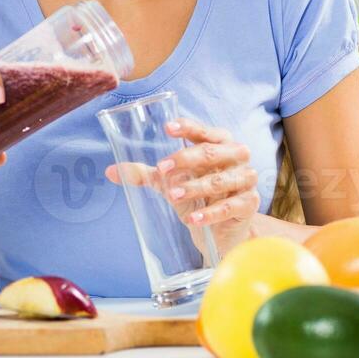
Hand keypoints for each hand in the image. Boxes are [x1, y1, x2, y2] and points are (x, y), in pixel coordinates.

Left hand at [105, 117, 260, 255]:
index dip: (188, 127)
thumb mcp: (170, 182)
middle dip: (186, 159)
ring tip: (173, 194)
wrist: (221, 229)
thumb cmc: (198, 196)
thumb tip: (109, 171)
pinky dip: (210, 213)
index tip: (168, 128)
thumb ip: (145, 174)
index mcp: (218, 142)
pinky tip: (193, 219)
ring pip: (221, 180)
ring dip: (195, 187)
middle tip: (162, 168)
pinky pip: (231, 206)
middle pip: (213, 152)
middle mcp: (236, 156)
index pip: (204, 130)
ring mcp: (246, 179)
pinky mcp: (249, 204)